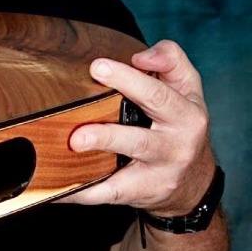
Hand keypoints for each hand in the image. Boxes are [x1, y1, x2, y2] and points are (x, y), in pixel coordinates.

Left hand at [57, 40, 217, 214]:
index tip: (96, 66)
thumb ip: (170, 59)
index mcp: (185, 116)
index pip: (158, 96)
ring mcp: (157, 175)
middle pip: (139, 141)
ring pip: (125, 174)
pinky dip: (82, 192)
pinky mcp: (139, 194)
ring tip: (72, 144)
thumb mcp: (187, 87)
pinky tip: (57, 187)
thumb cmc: (180, 122)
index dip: (128, 80)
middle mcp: (174, 149)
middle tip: (78, 127)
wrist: (194, 182)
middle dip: (107, 134)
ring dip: (96, 162)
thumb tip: (141, 56)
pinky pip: (108, 194)